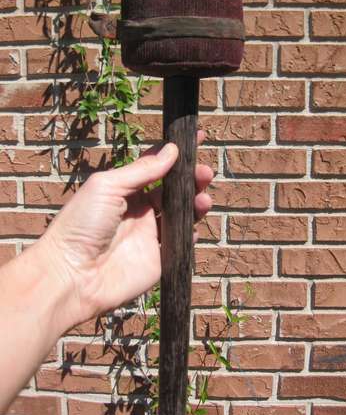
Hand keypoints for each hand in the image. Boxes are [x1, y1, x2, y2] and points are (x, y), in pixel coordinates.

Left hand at [34, 131, 212, 329]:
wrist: (72, 275)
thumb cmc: (81, 225)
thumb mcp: (108, 186)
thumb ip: (142, 170)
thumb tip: (171, 150)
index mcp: (125, 189)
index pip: (156, 166)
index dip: (176, 154)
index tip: (197, 138)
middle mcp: (139, 210)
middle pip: (173, 189)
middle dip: (192, 178)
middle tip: (205, 173)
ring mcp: (149, 234)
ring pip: (182, 214)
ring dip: (196, 203)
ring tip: (204, 199)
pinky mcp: (158, 259)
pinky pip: (181, 244)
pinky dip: (191, 235)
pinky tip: (193, 227)